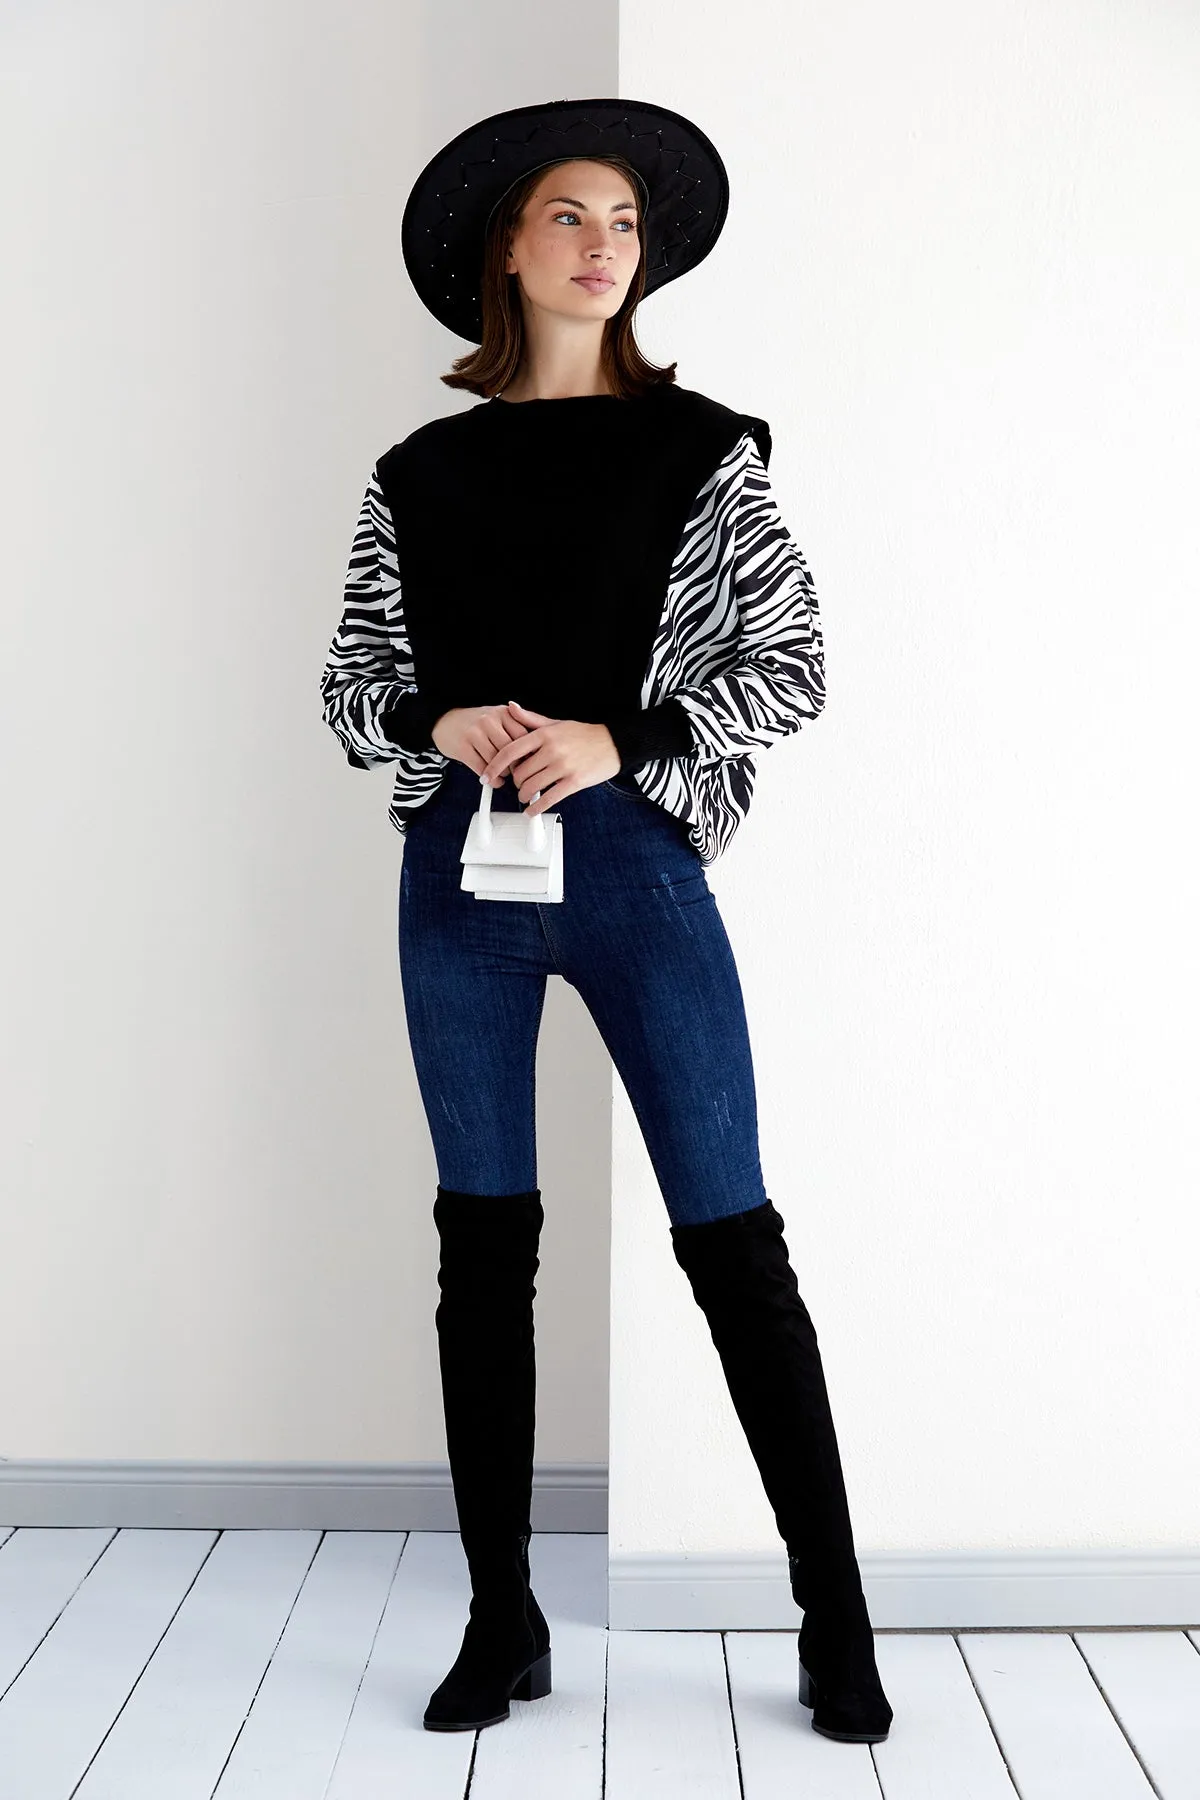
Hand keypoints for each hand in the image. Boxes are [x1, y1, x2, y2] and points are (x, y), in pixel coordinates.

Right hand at [431, 702, 533, 777]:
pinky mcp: (462, 747)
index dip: (528, 753)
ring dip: (503, 774)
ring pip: (496, 760)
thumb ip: (516, 729)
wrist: (444, 722)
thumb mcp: (498, 719)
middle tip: (517, 774)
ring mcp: (474, 733)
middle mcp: (489, 720)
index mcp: (503, 712)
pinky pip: (482, 769)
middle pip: (510, 750)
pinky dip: (491, 780)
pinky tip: (493, 781)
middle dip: (516, 766)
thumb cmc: (475, 724)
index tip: (530, 764)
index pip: (523, 736)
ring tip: (504, 776)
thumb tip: (535, 753)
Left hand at [482, 701, 620, 814]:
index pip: (510, 750)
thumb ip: (530, 719)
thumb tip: (510, 708)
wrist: (613, 744)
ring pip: (532, 787)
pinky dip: (536, 807)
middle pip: (520, 773)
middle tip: (516, 784)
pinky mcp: (574, 782)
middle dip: (515, 782)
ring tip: (524, 795)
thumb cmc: (584, 734)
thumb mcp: (555, 723)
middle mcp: (552, 750)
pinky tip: (531, 810)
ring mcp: (563, 766)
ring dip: (523, 795)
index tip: (486, 774)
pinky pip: (549, 798)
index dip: (494, 765)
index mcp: (544, 734)